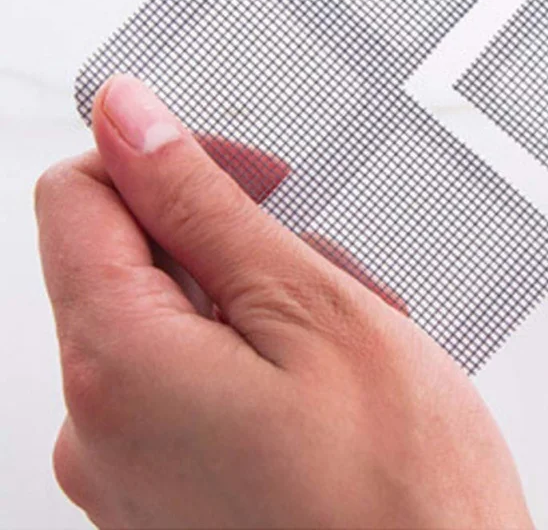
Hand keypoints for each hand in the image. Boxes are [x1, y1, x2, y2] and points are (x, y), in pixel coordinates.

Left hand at [35, 75, 530, 528]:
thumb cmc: (402, 491)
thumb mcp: (310, 307)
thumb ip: (200, 204)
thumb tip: (128, 118)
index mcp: (116, 367)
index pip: (82, 195)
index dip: (166, 159)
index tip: (247, 174)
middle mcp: (96, 429)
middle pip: (129, 261)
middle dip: (228, 240)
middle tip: (323, 270)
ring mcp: (129, 469)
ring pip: (170, 318)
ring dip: (253, 299)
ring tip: (342, 335)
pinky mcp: (167, 491)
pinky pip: (187, 380)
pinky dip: (251, 353)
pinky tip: (322, 378)